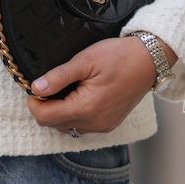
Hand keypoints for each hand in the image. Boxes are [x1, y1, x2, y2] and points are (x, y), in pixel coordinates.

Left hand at [27, 33, 156, 134]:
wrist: (150, 60)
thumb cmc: (119, 56)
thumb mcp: (85, 61)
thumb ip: (59, 76)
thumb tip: (36, 87)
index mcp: (86, 108)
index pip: (45, 117)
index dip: (34, 102)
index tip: (35, 86)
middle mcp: (94, 123)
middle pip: (54, 124)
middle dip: (45, 107)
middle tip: (49, 85)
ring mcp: (103, 126)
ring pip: (67, 127)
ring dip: (59, 112)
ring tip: (63, 90)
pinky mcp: (109, 124)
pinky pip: (82, 126)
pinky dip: (74, 115)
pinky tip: (77, 97)